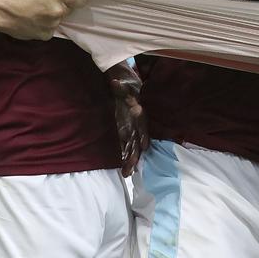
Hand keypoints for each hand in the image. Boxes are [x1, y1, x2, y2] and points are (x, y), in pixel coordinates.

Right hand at [0, 0, 85, 40]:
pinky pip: (50, 30)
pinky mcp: (46, 35)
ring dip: (52, 19)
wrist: (1, 12)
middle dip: (61, 8)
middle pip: (69, 10)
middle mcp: (60, 11)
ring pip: (58, 21)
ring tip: (35, 15)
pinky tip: (32, 23)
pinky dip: (44, 27)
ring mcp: (53, 25)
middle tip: (46, 6)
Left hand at [107, 61, 148, 176]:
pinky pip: (126, 146)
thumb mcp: (123, 83)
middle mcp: (137, 124)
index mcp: (140, 113)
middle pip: (138, 142)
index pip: (143, 126)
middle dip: (135, 155)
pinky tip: (123, 168)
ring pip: (132, 147)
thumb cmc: (126, 83)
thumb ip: (119, 86)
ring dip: (130, 160)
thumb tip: (114, 83)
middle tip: (131, 170)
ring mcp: (131, 129)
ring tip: (126, 174)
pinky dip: (125, 156)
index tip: (144, 147)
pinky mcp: (125, 132)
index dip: (143, 136)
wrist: (125, 84)